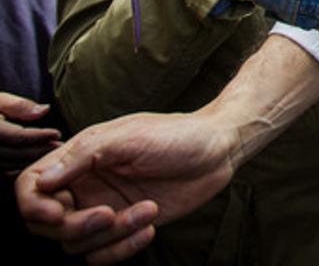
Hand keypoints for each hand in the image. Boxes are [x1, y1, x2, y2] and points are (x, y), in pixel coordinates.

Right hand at [0, 92, 60, 171]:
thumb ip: (18, 105)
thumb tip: (45, 109)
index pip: (16, 136)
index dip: (38, 136)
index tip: (57, 133)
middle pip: (14, 153)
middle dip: (39, 151)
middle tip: (60, 146)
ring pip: (9, 166)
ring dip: (31, 161)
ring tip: (51, 154)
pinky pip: (4, 171)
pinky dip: (19, 168)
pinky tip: (34, 162)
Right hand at [17, 111, 237, 263]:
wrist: (218, 150)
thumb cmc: (176, 134)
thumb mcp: (129, 137)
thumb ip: (84, 156)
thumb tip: (43, 181)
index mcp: (79, 158)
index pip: (31, 186)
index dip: (32, 204)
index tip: (56, 211)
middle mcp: (85, 186)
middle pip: (48, 223)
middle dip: (75, 226)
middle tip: (108, 214)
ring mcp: (104, 208)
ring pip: (77, 243)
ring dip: (110, 234)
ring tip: (148, 209)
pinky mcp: (126, 228)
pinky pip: (103, 255)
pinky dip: (122, 248)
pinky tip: (150, 225)